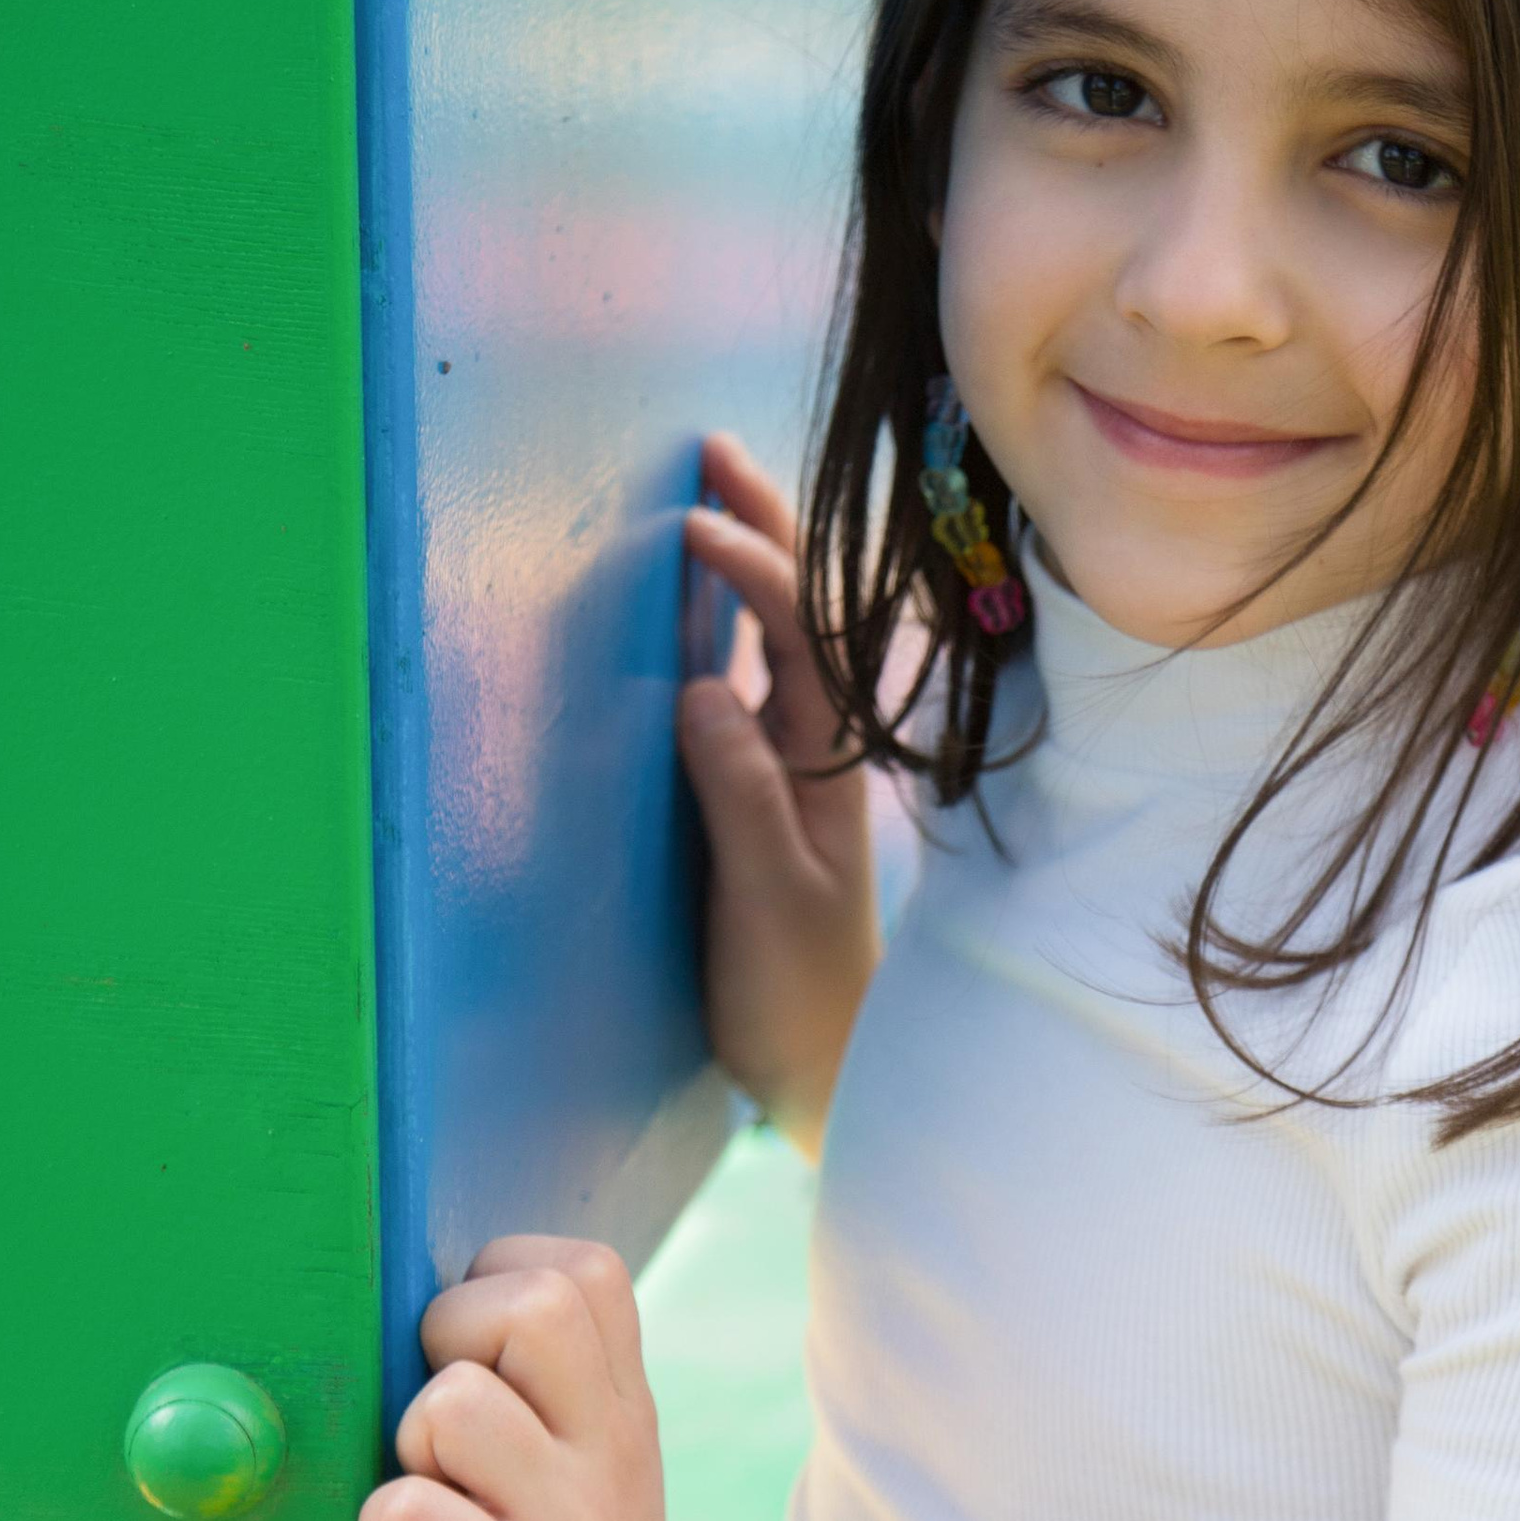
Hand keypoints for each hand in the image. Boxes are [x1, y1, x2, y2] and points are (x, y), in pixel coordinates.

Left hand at [357, 1239, 722, 1520]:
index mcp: (624, 1415)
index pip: (580, 1271)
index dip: (498, 1285)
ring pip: (452, 1408)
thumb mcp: (597, 1478)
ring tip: (439, 1510)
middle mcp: (612, 1457)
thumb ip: (552, 1392)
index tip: (476, 1363)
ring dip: (411, 1450)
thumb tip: (432, 1303)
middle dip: (451, 1341)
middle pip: (532, 1308)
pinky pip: (411, 1516)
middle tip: (444, 1433)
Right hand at [680, 433, 877, 1152]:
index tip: (691, 525)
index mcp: (828, 764)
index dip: (751, 569)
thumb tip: (700, 689)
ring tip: (701, 492)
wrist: (827, 1070)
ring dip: (747, 561)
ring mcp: (793, 769)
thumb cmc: (797, 995)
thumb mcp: (765, 902)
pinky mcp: (763, 798)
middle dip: (763, 526)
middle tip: (707, 450)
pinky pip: (751, 685)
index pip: (801, 636)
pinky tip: (692, 603)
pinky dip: (726, 627)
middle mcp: (818, 751)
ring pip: (779, 641)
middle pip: (803, 613)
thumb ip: (739, 797)